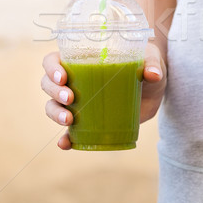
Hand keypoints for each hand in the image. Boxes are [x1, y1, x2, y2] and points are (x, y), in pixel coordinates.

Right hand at [40, 43, 166, 149]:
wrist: (154, 86)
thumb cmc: (146, 64)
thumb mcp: (151, 59)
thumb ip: (151, 64)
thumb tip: (153, 74)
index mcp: (80, 58)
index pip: (53, 60)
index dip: (52, 68)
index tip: (63, 77)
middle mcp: (73, 79)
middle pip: (48, 84)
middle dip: (54, 92)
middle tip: (70, 98)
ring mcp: (78, 102)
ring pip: (53, 106)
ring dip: (56, 113)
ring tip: (69, 120)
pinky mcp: (87, 121)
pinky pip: (69, 132)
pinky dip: (64, 139)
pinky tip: (65, 143)